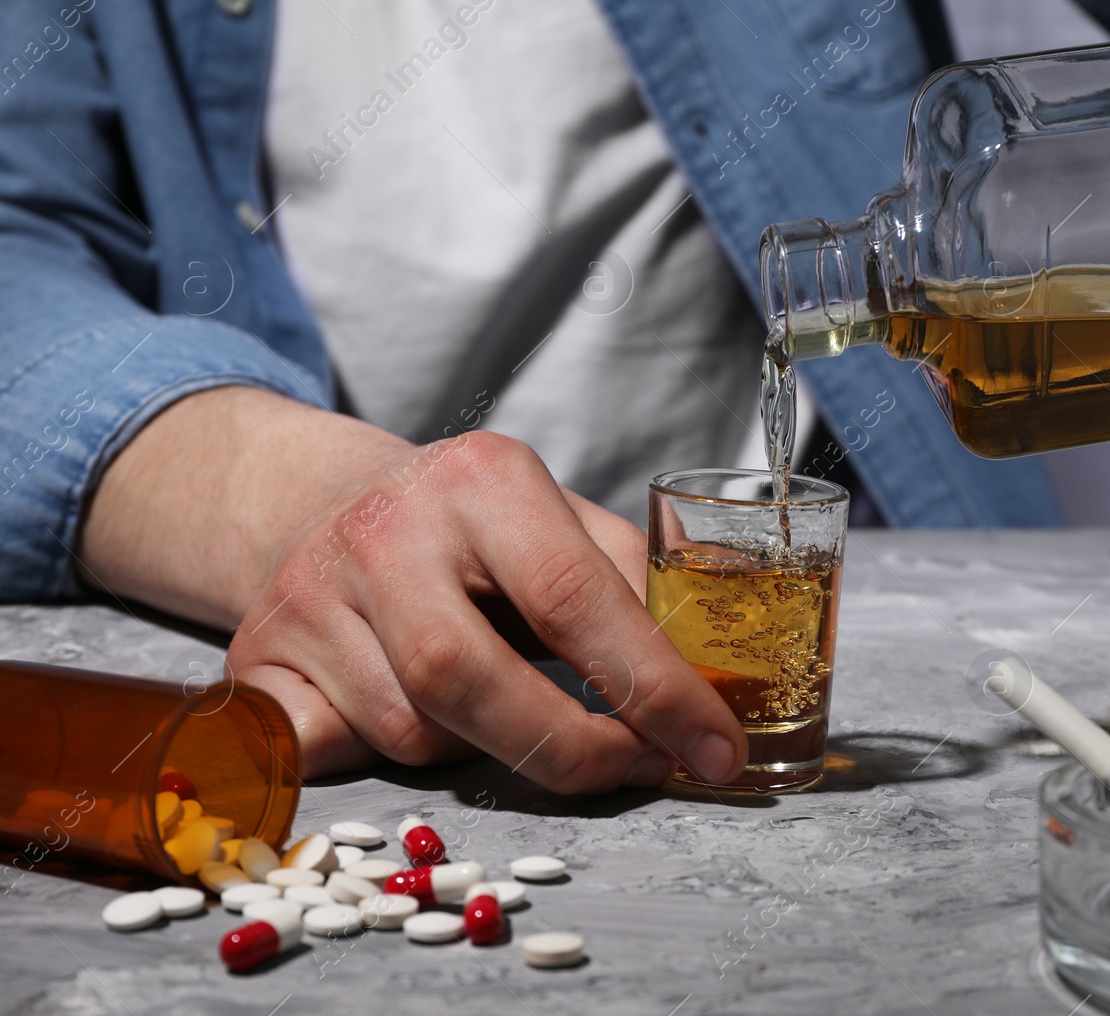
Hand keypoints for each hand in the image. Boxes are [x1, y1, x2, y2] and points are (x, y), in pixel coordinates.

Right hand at [80, 386, 747, 789]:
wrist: (326, 500)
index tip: (713, 749)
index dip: (654, 688)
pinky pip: (331, 751)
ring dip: (478, 746)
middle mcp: (386, 529)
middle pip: (470, 681)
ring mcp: (308, 593)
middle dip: (569, 748)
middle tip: (635, 766)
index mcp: (485, 481)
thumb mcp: (563, 520)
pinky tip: (399, 715)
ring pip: (412, 730)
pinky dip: (379, 755)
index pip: (577, 599)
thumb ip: (637, 587)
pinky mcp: (258, 658)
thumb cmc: (473, 527)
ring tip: (493, 697)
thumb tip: (708, 688)